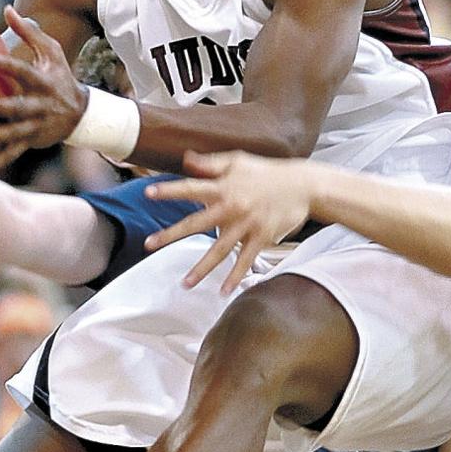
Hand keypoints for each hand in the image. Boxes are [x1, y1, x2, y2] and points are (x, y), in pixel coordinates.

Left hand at [0, 5, 88, 172]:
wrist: (82, 113)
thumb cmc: (60, 76)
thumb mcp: (52, 52)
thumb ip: (29, 32)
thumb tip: (8, 8)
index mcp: (43, 82)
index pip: (23, 72)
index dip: (5, 66)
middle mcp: (40, 105)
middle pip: (19, 107)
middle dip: (0, 108)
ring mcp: (36, 126)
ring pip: (15, 133)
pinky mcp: (32, 141)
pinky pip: (13, 153)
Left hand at [143, 151, 314, 290]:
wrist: (302, 185)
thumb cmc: (267, 172)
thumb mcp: (238, 161)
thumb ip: (211, 163)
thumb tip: (185, 160)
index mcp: (224, 186)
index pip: (191, 188)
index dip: (170, 190)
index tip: (148, 194)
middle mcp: (232, 206)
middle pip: (197, 223)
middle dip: (171, 234)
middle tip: (148, 244)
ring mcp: (247, 224)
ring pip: (219, 249)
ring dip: (201, 268)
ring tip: (185, 284)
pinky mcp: (262, 237)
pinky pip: (245, 260)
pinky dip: (236, 276)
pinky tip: (224, 291)